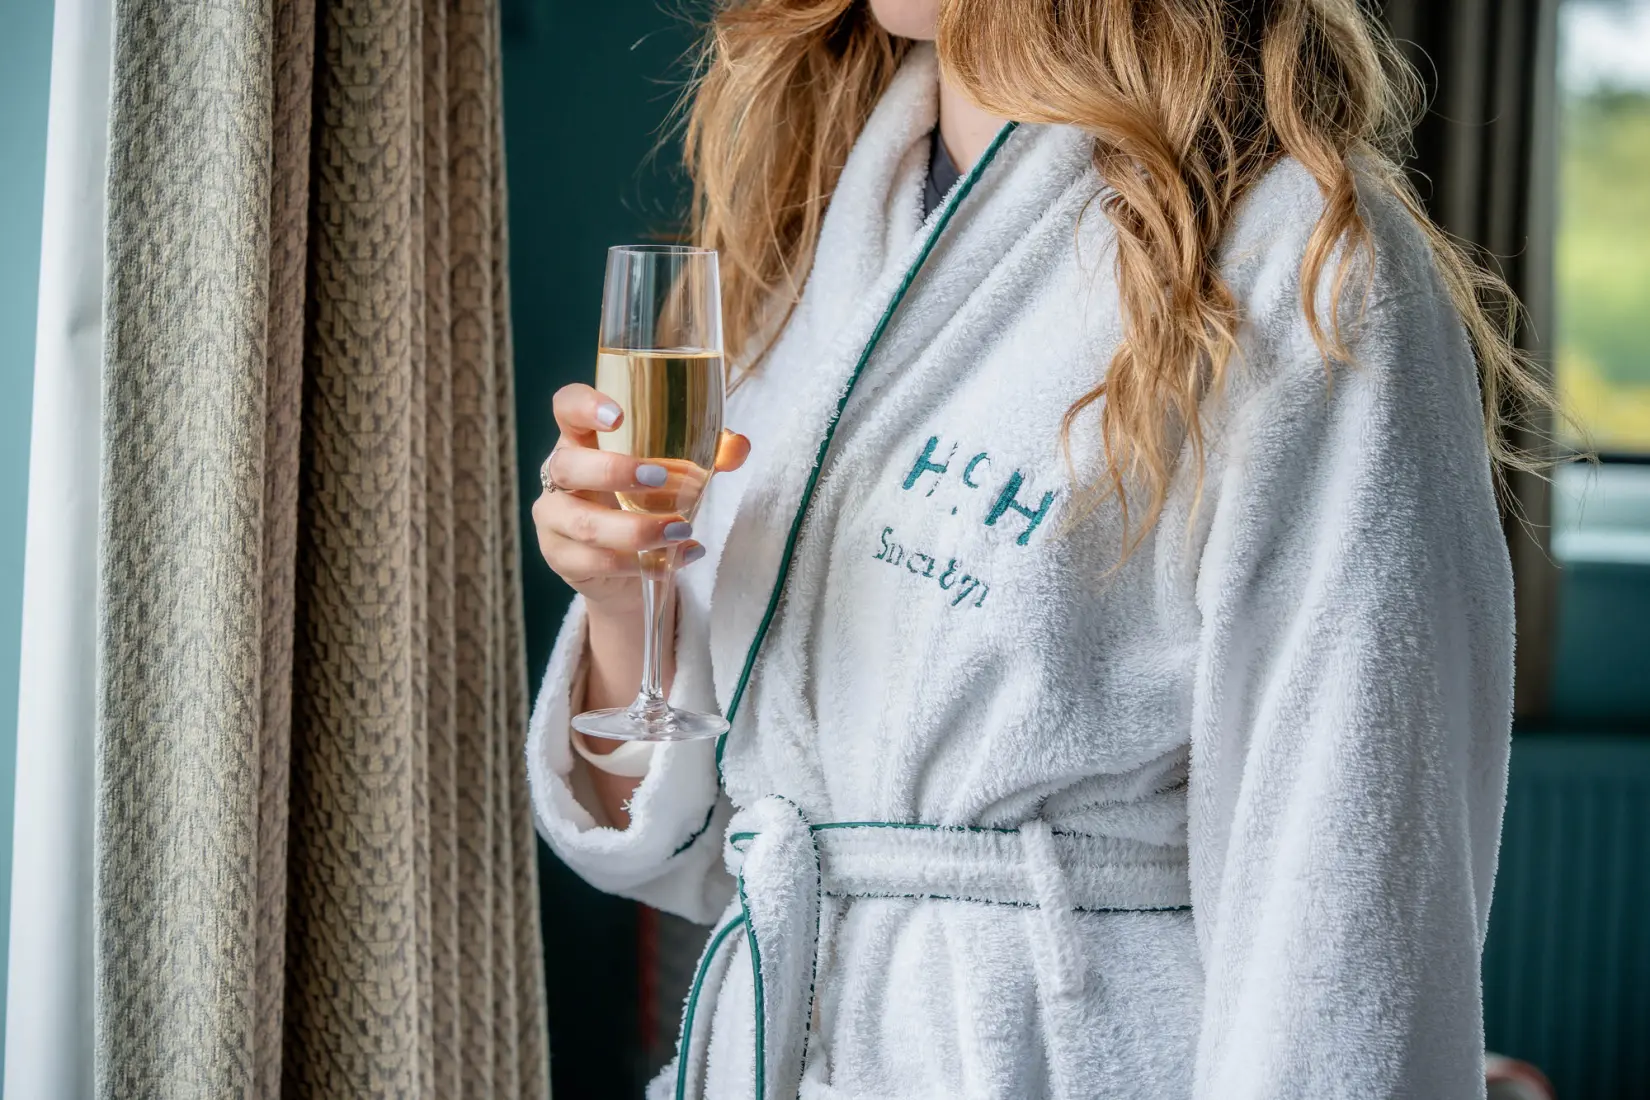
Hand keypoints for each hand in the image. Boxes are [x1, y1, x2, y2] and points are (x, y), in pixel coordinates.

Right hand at [531, 383, 750, 617]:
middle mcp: (559, 475)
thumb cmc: (645, 504)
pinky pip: (596, 562)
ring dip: (637, 529)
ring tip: (681, 529)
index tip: (619, 416)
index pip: (566, 407)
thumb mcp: (675, 475)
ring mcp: (553, 518)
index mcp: (581, 440)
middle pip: (568, 465)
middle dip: (615, 471)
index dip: (584, 406)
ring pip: (584, 523)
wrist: (625, 570)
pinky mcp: (561, 558)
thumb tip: (738, 446)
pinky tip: (672, 562)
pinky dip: (640, 565)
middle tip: (661, 478)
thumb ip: (707, 455)